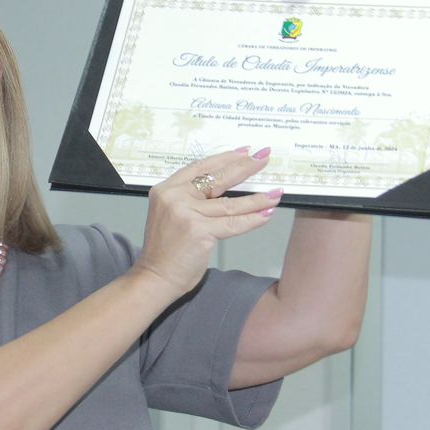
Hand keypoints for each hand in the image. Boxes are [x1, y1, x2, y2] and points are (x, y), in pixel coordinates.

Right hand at [133, 147, 282, 298]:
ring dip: (257, 198)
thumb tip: (227, 189)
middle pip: (217, 178)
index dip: (225, 158)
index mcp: (166, 190)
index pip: (200, 167)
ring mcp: (186, 214)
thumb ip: (192, 200)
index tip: (244, 152)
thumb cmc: (165, 251)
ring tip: (275, 192)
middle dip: (245, 167)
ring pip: (230, 203)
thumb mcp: (172, 215)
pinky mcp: (199, 231)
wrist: (154, 277)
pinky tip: (266, 213)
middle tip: (263, 158)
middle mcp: (174, 197)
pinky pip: (233, 223)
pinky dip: (252, 219)